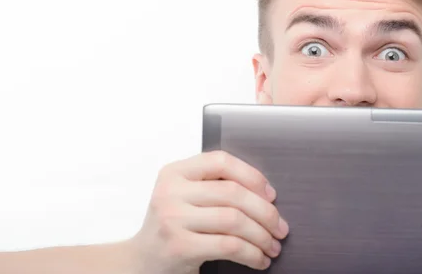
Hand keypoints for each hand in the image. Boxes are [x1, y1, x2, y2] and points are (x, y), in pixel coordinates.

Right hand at [130, 150, 288, 273]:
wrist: (141, 261)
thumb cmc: (172, 227)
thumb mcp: (184, 197)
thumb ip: (212, 186)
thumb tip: (264, 194)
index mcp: (175, 172)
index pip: (221, 161)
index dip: (251, 175)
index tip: (270, 194)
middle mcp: (171, 191)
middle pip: (233, 193)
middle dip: (265, 212)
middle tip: (280, 227)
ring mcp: (173, 218)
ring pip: (234, 220)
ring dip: (262, 235)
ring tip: (273, 246)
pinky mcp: (180, 246)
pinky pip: (229, 246)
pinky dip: (251, 254)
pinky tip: (259, 259)